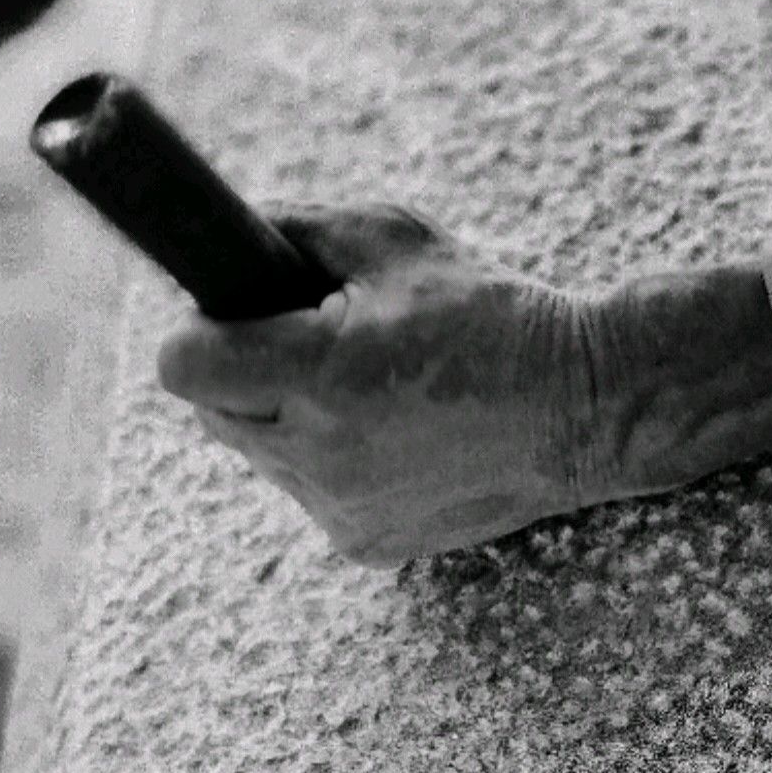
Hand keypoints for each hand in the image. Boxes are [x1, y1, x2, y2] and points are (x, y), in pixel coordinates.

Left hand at [157, 203, 771, 566]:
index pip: (186, 364)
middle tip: (306, 333)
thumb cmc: (490, 311)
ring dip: (281, 412)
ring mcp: (339, 509)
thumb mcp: (395, 240)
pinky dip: (325, 455)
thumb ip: (298, 228)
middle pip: (211, 408)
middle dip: (241, 366)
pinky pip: (307, 488)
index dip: (203, 326)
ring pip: (258, 450)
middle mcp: (319, 454)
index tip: (238, 304)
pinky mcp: (364, 543)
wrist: (585, 406)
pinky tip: (392, 426)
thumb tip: (228, 233)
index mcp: (322, 374)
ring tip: (363, 380)